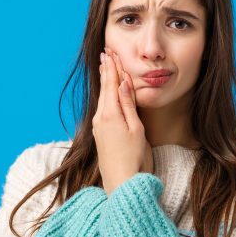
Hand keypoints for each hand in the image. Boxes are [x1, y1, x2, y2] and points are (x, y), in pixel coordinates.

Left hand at [93, 47, 153, 195]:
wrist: (122, 184)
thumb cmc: (135, 159)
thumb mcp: (136, 129)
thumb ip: (128, 104)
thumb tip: (123, 82)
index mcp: (110, 114)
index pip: (111, 84)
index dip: (113, 67)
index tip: (112, 52)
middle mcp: (100, 118)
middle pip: (104, 88)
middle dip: (106, 70)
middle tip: (107, 52)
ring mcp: (99, 126)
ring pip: (102, 97)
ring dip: (105, 81)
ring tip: (105, 66)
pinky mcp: (101, 134)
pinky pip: (102, 107)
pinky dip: (105, 94)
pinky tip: (107, 92)